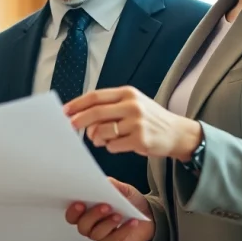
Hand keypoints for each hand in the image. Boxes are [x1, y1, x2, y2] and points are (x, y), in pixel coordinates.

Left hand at [63, 86, 202, 159]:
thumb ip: (110, 107)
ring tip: (102, 140)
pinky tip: (119, 145)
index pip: (95, 96)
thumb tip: (80, 116)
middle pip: (95, 113)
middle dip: (79, 121)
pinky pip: (113, 146)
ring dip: (96, 138)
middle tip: (70, 128)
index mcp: (127, 93)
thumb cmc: (149, 119)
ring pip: (102, 132)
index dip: (77, 104)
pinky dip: (110, 148)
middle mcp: (132, 105)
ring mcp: (136, 122)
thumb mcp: (133, 104)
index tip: (64, 111)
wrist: (177, 133)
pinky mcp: (140, 139)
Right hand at [66, 177, 154, 240]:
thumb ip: (111, 185)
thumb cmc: (130, 201)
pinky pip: (114, 240)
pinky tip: (132, 222)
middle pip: (83, 227)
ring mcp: (102, 236)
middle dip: (92, 216)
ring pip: (97, 234)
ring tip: (119, 214)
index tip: (80, 203)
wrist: (149, 213)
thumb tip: (101, 181)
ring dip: (108, 224)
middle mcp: (91, 226)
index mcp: (87, 211)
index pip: (72, 216)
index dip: (73, 212)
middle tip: (105, 206)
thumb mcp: (122, 189)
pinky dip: (123, 230)